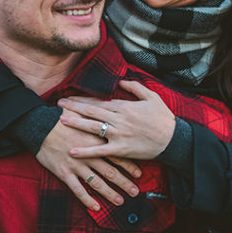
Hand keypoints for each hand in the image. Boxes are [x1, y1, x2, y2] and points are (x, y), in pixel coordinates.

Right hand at [34, 120, 140, 212]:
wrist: (39, 126)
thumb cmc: (60, 118)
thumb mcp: (82, 113)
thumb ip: (97, 115)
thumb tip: (110, 107)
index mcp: (95, 140)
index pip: (117, 154)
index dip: (129, 165)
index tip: (139, 173)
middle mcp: (89, 155)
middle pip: (111, 171)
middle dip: (124, 182)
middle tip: (135, 191)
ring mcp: (77, 165)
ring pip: (97, 182)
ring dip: (110, 193)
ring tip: (120, 201)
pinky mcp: (65, 173)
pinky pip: (78, 190)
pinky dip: (87, 199)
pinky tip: (96, 207)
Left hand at [57, 80, 176, 161]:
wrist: (173, 139)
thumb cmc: (163, 118)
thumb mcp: (152, 97)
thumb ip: (135, 87)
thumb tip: (120, 81)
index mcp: (125, 106)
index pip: (99, 101)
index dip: (82, 99)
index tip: (69, 96)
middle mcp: (119, 119)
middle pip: (92, 111)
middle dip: (74, 107)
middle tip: (58, 104)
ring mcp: (119, 134)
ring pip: (93, 127)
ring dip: (76, 123)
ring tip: (61, 120)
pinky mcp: (121, 149)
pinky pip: (100, 150)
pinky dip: (86, 151)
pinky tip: (72, 151)